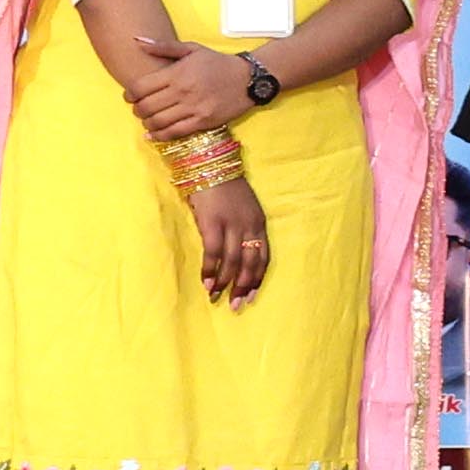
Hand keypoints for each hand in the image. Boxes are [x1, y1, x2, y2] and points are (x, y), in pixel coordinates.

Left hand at [123, 50, 243, 150]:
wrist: (249, 79)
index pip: (140, 88)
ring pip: (157, 122)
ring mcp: (193, 108)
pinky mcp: (202, 121)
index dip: (129, 94)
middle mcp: (183, 91)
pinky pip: (174, 132)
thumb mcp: (192, 49)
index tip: (130, 96)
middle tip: (139, 109)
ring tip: (148, 119)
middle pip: (146, 107)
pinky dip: (159, 135)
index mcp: (177, 73)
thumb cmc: (217, 63)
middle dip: (137, 110)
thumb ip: (163, 47)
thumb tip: (136, 41)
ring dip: (147, 123)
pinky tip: (154, 134)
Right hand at [186, 169, 269, 308]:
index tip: (252, 296)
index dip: (257, 278)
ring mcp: (232, 225)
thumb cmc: (224, 187)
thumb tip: (235, 254)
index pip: (263, 257)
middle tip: (236, 306)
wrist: (210, 164)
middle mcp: (250, 226)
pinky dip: (210, 269)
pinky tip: (206, 281)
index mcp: (259, 223)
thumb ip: (242, 228)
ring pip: (233, 261)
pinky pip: (213, 253)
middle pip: (250, 263)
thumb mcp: (243, 208)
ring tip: (216, 297)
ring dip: (225, 283)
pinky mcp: (213, 223)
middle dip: (243, 287)